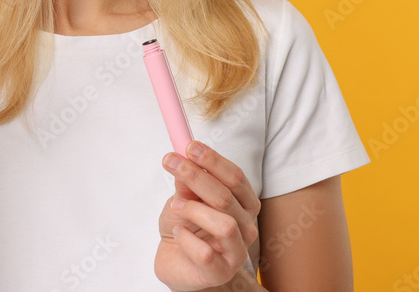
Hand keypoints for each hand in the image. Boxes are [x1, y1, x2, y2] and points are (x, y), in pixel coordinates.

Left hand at [155, 140, 260, 290]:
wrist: (178, 263)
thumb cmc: (187, 227)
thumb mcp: (183, 199)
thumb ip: (186, 183)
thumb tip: (182, 158)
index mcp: (244, 203)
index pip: (235, 176)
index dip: (213, 160)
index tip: (189, 146)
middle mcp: (246, 225)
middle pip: (226, 195)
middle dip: (196, 176)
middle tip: (172, 162)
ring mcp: (237, 250)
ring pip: (223, 224)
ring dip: (194, 210)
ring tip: (176, 206)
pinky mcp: (221, 271)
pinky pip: (205, 253)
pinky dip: (186, 239)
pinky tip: (179, 233)